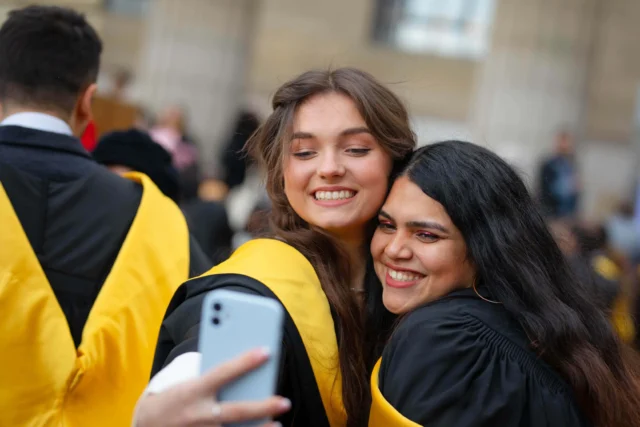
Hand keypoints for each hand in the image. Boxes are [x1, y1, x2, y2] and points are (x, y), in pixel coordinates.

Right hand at [135, 348, 290, 426]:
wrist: (146, 426)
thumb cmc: (174, 398)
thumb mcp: (187, 382)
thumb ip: (212, 375)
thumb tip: (244, 369)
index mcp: (193, 390)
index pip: (223, 372)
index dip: (245, 361)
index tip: (266, 351)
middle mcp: (198, 414)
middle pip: (236, 411)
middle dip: (262, 407)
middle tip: (284, 401)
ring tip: (279, 424)